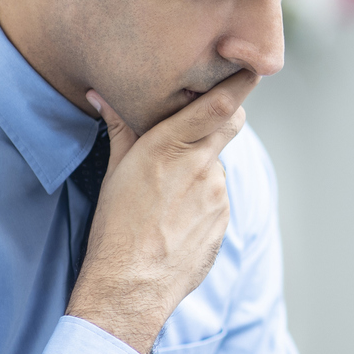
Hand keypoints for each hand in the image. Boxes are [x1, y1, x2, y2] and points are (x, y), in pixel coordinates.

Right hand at [66, 73, 256, 353]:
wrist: (131, 288)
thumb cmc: (115, 228)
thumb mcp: (114, 172)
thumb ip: (120, 128)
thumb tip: (103, 94)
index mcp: (172, 148)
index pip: (222, 104)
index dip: (241, 81)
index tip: (250, 66)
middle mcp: (203, 167)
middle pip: (230, 125)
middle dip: (220, 117)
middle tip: (200, 120)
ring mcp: (219, 196)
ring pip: (217, 165)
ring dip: (201, 166)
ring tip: (169, 192)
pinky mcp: (224, 222)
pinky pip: (217, 198)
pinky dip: (202, 199)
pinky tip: (176, 218)